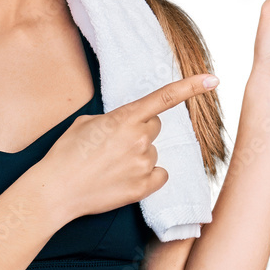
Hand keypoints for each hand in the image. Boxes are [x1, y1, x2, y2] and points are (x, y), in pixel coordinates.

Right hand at [37, 72, 218, 222]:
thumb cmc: (66, 154)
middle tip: (114, 145)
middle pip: (154, 127)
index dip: (191, 87)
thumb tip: (125, 125)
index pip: (165, 98)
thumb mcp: (86, 124)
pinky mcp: (144, 187)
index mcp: (124, 118)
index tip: (212, 79)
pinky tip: (124, 180)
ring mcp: (143, 164)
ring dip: (137, 157)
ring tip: (110, 167)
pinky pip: (159, 175)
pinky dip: (146, 177)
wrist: (56, 190)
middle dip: (139, 132)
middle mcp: (139, 139)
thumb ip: (113, 119)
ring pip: (152, 153)